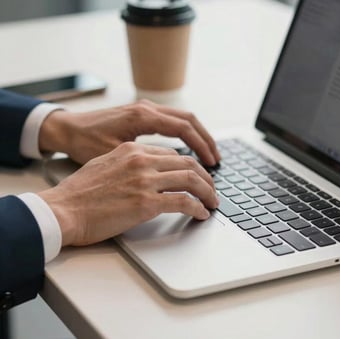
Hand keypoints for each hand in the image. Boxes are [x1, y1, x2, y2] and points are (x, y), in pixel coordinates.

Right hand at [38, 142, 218, 246]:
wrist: (63, 210)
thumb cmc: (80, 192)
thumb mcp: (105, 164)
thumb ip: (130, 163)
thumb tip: (149, 171)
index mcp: (132, 150)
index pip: (172, 154)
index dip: (189, 166)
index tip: (196, 176)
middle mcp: (141, 161)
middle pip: (187, 163)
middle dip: (205, 177)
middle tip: (211, 189)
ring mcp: (144, 181)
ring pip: (190, 179)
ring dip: (207, 192)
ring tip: (212, 202)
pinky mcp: (146, 203)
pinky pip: (183, 202)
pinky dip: (197, 207)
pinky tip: (201, 213)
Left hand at [39, 99, 220, 165]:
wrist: (66, 129)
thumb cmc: (84, 142)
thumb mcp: (113, 154)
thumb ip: (143, 161)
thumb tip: (170, 174)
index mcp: (143, 117)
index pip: (184, 128)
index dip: (202, 147)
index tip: (212, 164)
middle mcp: (147, 108)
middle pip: (189, 120)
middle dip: (206, 140)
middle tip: (216, 160)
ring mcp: (145, 109)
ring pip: (182, 118)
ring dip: (198, 135)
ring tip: (207, 155)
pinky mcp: (141, 115)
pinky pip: (171, 121)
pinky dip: (185, 133)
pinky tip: (187, 147)